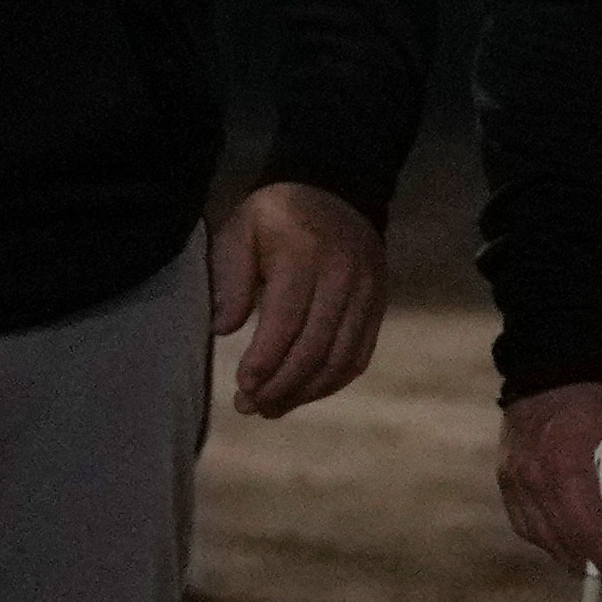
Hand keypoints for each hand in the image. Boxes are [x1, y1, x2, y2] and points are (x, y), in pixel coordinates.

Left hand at [212, 180, 388, 417]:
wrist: (336, 192)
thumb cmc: (276, 218)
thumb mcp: (241, 230)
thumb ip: (230, 277)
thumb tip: (222, 330)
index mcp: (304, 253)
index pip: (286, 320)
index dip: (265, 361)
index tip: (242, 386)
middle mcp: (343, 275)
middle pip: (315, 347)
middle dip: (281, 386)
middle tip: (250, 406)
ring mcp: (367, 293)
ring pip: (339, 359)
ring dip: (305, 393)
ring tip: (271, 408)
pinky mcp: (378, 307)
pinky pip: (357, 357)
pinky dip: (331, 383)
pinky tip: (303, 394)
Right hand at [496, 380, 601, 585]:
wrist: (549, 364)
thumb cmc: (597, 397)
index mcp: (566, 467)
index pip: (587, 533)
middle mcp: (533, 479)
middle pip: (561, 543)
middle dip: (591, 568)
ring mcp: (513, 479)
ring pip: (539, 538)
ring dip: (567, 556)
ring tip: (593, 562)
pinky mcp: (504, 477)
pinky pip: (523, 522)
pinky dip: (544, 537)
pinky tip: (565, 539)